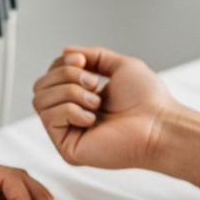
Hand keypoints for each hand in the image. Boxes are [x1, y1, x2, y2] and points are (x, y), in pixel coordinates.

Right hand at [32, 47, 178, 168]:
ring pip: (40, 100)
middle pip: (40, 86)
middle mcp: (73, 115)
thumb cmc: (149, 101)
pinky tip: (92, 119)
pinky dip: (71, 111)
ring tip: (96, 102)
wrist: (159, 125)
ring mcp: (69, 132)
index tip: (83, 61)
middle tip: (94, 84)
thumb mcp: (120, 66)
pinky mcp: (67, 148)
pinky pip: (49, 118)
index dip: (62, 63)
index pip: (51, 76)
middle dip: (66, 76)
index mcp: (83, 98)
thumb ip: (94, 55)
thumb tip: (65, 51)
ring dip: (71, 93)